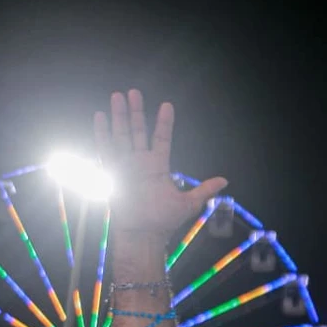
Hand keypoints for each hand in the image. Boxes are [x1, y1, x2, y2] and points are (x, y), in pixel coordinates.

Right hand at [94, 89, 227, 239]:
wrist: (144, 234)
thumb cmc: (164, 221)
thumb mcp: (189, 203)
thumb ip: (204, 189)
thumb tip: (225, 180)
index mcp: (158, 166)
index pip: (161, 138)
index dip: (164, 122)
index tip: (166, 105)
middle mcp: (140, 162)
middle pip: (138, 131)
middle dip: (136, 111)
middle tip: (133, 92)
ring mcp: (125, 166)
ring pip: (121, 135)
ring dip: (119, 116)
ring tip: (117, 95)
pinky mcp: (112, 173)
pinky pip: (106, 150)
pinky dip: (102, 134)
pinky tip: (100, 117)